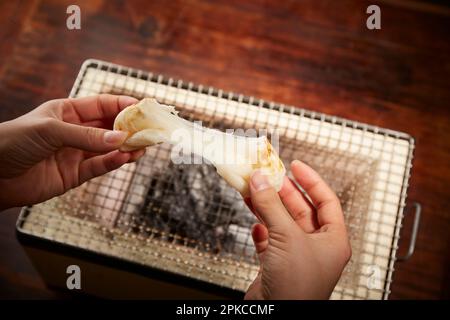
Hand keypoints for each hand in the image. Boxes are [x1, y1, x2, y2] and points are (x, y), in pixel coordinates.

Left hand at [0, 94, 143, 209]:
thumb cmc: (13, 141)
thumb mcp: (50, 131)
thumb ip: (87, 136)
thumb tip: (119, 138)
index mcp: (67, 112)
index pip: (102, 105)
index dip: (123, 105)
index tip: (143, 108)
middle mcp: (75, 132)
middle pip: (110, 127)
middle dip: (130, 128)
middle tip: (150, 130)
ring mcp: (76, 154)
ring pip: (108, 149)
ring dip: (126, 148)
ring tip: (143, 147)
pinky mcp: (74, 175)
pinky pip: (99, 167)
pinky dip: (113, 163)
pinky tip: (125, 159)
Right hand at [244, 160, 350, 299]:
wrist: (275, 316)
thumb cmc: (297, 287)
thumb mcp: (287, 237)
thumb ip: (272, 206)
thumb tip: (261, 181)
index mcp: (333, 239)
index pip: (326, 200)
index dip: (311, 180)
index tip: (296, 165)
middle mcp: (316, 247)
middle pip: (301, 209)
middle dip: (283, 192)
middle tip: (268, 176)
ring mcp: (296, 256)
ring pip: (282, 223)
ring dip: (267, 207)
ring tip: (253, 189)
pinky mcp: (277, 265)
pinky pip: (269, 240)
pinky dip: (261, 230)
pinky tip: (255, 224)